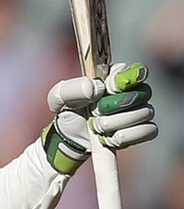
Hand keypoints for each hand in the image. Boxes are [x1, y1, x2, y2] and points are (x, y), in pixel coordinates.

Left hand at [42, 62, 157, 173]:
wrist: (70, 135)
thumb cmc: (68, 109)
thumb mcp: (60, 96)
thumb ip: (73, 89)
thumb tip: (96, 89)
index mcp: (114, 75)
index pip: (135, 71)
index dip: (125, 80)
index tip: (110, 88)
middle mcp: (132, 90)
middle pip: (142, 94)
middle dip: (114, 107)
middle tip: (94, 112)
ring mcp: (140, 110)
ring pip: (145, 113)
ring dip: (116, 123)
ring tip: (97, 126)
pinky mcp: (143, 129)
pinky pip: (149, 131)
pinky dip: (127, 136)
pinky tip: (110, 138)